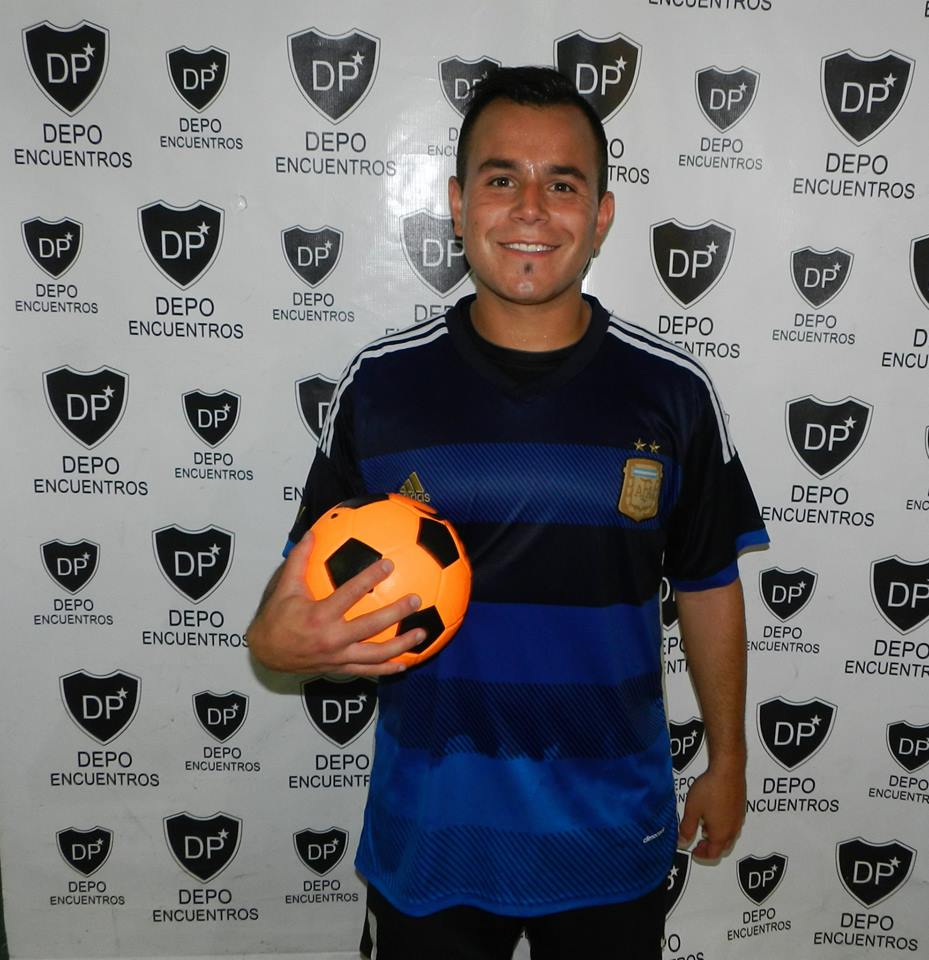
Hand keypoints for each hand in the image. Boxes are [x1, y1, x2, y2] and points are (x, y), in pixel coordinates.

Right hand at [247, 530, 425, 675]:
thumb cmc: (277, 617)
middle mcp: (332, 638)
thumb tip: (312, 532)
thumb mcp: (285, 587)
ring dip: (401, 644)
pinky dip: (387, 669)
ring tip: (423, 632)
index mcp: (319, 616)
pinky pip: (368, 671)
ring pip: (375, 654)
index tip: (389, 564)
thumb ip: (299, 560)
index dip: (370, 578)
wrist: (266, 653)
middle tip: (416, 599)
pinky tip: (406, 663)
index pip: (350, 593)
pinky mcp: (340, 669)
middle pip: (371, 626)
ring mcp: (338, 657)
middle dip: (396, 613)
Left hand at [677, 761, 745, 859]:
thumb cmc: (710, 789)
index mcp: (721, 834)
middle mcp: (733, 830)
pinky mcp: (740, 808)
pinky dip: (723, 827)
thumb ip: (687, 828)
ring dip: (717, 838)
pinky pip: (733, 825)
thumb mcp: (692, 810)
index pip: (713, 854)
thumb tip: (682, 842)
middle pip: (723, 848)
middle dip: (710, 848)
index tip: (693, 852)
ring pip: (729, 837)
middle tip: (698, 844)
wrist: (727, 770)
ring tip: (704, 829)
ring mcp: (739, 819)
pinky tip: (713, 815)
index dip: (702, 856)